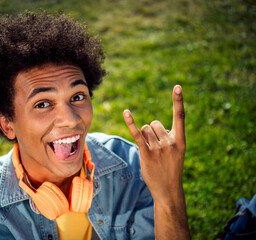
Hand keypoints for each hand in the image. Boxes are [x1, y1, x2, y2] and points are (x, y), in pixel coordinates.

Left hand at [123, 85, 185, 203]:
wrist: (168, 189)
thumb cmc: (171, 168)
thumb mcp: (176, 152)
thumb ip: (167, 136)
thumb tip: (152, 126)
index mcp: (181, 140)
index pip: (180, 116)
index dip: (178, 101)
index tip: (177, 86)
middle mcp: (170, 141)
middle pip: (154, 123)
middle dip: (152, 132)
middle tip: (157, 149)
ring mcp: (159, 148)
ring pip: (145, 129)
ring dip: (144, 138)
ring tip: (151, 152)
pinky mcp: (146, 153)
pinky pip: (137, 133)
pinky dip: (131, 122)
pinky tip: (126, 112)